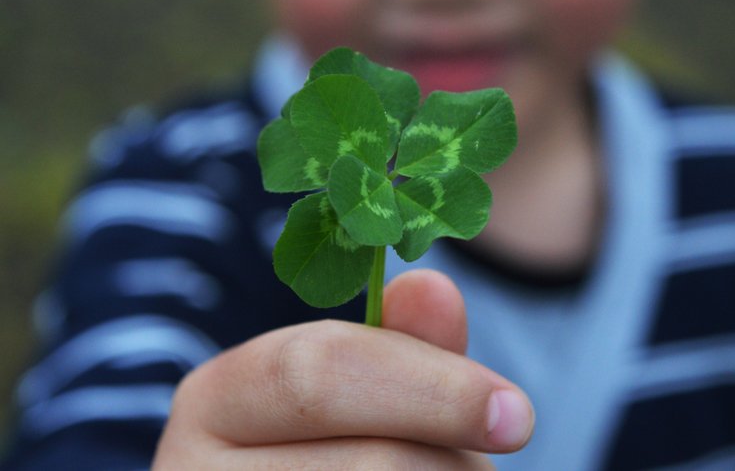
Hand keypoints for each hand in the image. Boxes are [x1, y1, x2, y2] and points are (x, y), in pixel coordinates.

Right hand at [152, 269, 533, 469]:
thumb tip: (433, 284)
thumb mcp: (358, 394)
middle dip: (447, 461)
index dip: (430, 390)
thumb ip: (398, 347)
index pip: (319, 375)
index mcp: (215, 399)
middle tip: (485, 461)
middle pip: (371, 464)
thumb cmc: (329, 453)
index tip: (516, 414)